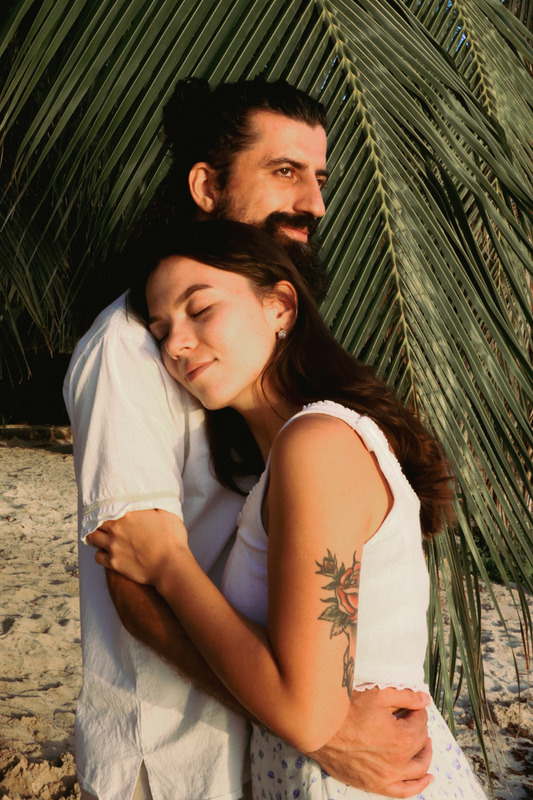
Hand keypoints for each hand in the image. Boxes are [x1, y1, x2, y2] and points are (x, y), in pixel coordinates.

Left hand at [87, 509, 187, 585]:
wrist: (170, 567)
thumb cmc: (172, 540)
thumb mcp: (168, 514)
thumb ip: (155, 504)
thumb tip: (150, 497)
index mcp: (128, 514)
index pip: (107, 506)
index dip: (105, 507)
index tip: (107, 508)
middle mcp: (116, 529)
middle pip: (96, 521)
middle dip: (98, 521)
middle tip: (102, 521)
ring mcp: (113, 546)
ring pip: (93, 538)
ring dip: (96, 535)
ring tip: (101, 535)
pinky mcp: (113, 563)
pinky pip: (98, 556)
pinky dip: (100, 553)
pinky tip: (106, 552)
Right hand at [308, 687, 433, 797]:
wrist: (320, 730)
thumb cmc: (347, 710)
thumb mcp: (377, 695)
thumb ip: (405, 697)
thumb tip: (424, 699)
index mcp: (402, 737)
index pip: (420, 722)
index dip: (417, 711)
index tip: (411, 706)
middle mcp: (398, 761)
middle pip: (420, 743)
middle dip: (419, 729)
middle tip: (411, 719)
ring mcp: (387, 777)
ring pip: (418, 769)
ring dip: (424, 755)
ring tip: (424, 745)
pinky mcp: (374, 785)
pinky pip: (403, 791)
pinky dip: (418, 786)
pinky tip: (426, 777)